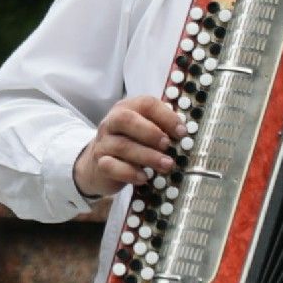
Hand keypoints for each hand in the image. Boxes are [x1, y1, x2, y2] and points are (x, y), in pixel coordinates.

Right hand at [72, 92, 186, 200]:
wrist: (98, 163)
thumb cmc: (130, 143)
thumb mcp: (143, 131)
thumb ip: (160, 127)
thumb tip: (185, 135)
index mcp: (127, 108)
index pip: (146, 104)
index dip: (166, 117)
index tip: (182, 132)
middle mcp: (111, 123)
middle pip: (126, 120)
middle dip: (150, 133)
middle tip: (168, 145)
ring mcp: (104, 143)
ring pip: (122, 146)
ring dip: (147, 156)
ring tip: (166, 165)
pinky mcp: (100, 163)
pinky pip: (112, 166)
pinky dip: (130, 173)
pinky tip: (144, 178)